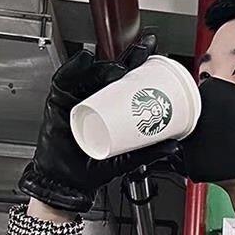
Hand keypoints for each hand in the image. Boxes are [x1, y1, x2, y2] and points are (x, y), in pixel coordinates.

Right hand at [18, 30, 180, 213]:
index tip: (153, 53)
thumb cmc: (93, 169)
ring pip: (90, 75)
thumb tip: (175, 146)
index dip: (138, 65)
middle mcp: (93, 98)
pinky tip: (85, 60)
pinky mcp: (59, 102)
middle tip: (142, 50)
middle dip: (126, 58)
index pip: (125, 81)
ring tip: (118, 69)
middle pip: (109, 72)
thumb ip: (149, 154)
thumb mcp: (126, 161)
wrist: (68, 183)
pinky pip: (64, 81)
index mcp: (109, 107)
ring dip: (104, 67)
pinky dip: (73, 68)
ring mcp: (75, 98)